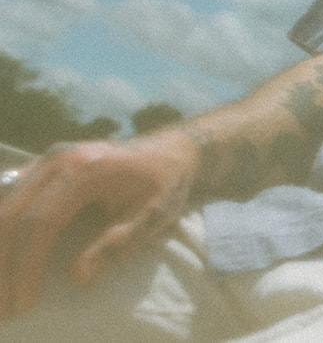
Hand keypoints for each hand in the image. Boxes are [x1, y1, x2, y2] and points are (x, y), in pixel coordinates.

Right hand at [0, 133, 196, 318]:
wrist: (170, 148)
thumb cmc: (167, 183)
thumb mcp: (157, 214)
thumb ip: (119, 243)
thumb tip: (77, 277)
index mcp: (87, 168)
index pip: (41, 220)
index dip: (27, 265)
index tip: (25, 303)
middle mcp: (58, 159)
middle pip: (10, 215)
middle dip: (2, 265)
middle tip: (3, 309)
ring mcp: (45, 160)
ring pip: (1, 207)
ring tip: (2, 292)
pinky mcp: (38, 168)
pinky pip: (6, 200)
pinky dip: (0, 232)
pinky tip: (4, 260)